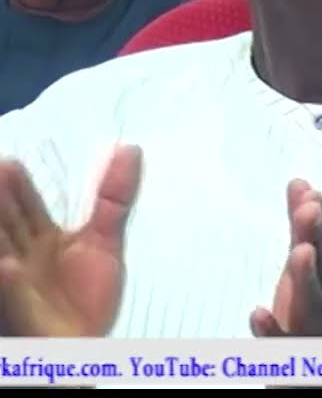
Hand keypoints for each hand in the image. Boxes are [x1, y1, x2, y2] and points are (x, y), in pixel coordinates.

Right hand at [0, 144, 141, 336]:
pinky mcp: (20, 315)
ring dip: (1, 235)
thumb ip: (113, 198)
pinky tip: (9, 267)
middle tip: (0, 172)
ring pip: (3, 252)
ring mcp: (15, 286)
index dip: (15, 188)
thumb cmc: (83, 300)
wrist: (82, 353)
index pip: (22, 206)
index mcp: (38, 239)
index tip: (11, 165)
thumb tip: (130, 148)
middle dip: (1, 205)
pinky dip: (11, 284)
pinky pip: (13, 298)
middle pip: (6, 225)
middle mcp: (19, 258)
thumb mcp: (103, 243)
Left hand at [250, 180, 321, 337]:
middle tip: (310, 208)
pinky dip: (273, 331)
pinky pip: (284, 346)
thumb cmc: (314, 316)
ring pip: (313, 305)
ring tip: (300, 251)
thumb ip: (302, 229)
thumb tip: (300, 185)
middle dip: (319, 238)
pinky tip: (258, 314)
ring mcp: (315, 332)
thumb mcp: (306, 268)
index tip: (311, 192)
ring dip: (307, 278)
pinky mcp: (295, 358)